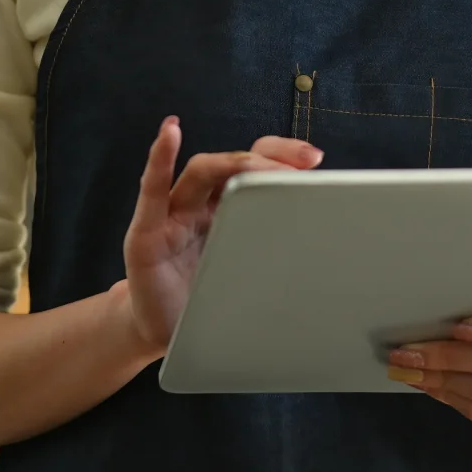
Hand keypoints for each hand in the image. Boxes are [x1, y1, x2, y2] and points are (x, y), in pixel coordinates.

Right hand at [121, 117, 320, 355]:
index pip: (254, 170)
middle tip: (302, 163)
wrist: (163, 339)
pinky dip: (161, 159)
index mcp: (226, 212)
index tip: (315, 159)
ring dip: (232, 163)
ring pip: (202, 171)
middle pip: (233, 164)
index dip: (283, 158)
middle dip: (269, 158)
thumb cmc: (205, 304)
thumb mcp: (248, 276)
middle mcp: (200, 205)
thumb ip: (273, 255)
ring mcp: (173, 215)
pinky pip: (153, 191)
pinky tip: (171, 133)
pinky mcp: (146, 234)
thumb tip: (325, 251)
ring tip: (258, 166)